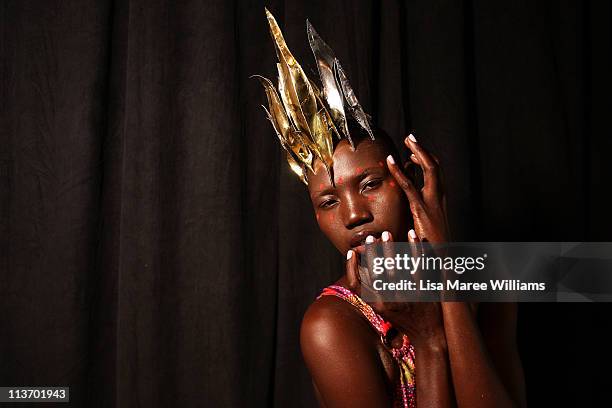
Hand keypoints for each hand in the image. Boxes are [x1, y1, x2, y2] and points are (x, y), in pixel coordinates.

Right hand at [345, 230, 446, 350]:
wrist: (429, 336)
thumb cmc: (404, 320)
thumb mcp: (383, 312)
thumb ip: (372, 294)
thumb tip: (361, 270)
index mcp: (378, 306)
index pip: (358, 284)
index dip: (351, 267)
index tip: (351, 252)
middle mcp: (391, 301)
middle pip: (377, 272)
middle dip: (372, 253)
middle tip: (370, 237)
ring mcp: (408, 295)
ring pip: (397, 267)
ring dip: (390, 248)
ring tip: (387, 234)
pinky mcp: (425, 289)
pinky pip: (419, 264)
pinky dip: (415, 248)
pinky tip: (412, 235)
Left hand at [386, 133, 449, 242]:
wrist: (442, 265)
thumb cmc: (432, 252)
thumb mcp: (426, 232)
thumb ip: (419, 219)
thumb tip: (410, 214)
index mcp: (440, 204)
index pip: (437, 175)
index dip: (427, 160)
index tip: (414, 153)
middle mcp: (440, 200)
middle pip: (436, 167)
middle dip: (424, 150)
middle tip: (411, 138)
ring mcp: (433, 204)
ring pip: (430, 170)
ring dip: (418, 152)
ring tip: (408, 139)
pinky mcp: (422, 211)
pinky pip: (409, 186)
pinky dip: (400, 171)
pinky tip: (390, 161)